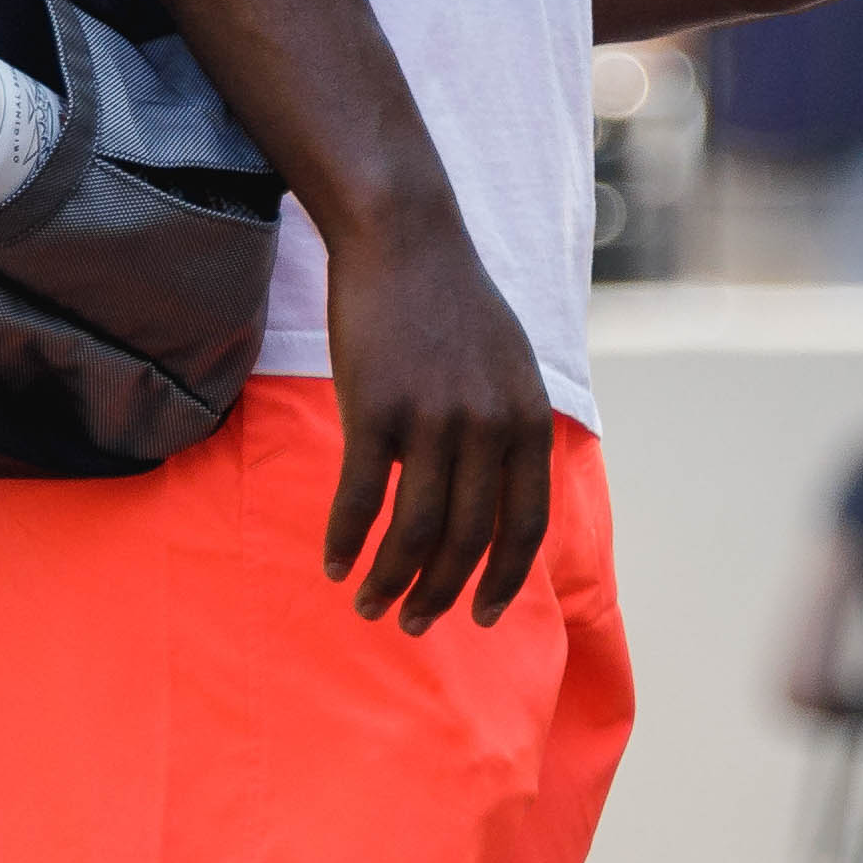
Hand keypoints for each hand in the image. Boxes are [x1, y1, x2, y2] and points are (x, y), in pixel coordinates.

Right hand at [309, 197, 557, 630]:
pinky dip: (345, 540)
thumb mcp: (511, 367)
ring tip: (370, 606)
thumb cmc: (452, 304)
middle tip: (414, 624)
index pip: (525, 527)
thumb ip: (512, 431)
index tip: (479, 617)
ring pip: (414, 533)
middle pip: (466, 541)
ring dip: (391, 582)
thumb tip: (502, 501)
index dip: (502, 581)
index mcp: (528, 421)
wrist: (404, 238)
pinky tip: (333, 564)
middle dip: (439, 596)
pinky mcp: (376, 408)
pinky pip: (360, 497)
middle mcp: (489, 427)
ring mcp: (433, 419)